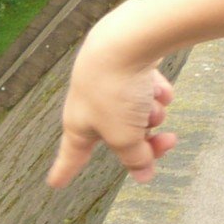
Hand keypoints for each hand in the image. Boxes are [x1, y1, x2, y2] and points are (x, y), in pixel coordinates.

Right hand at [47, 27, 177, 187]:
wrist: (125, 40)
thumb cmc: (114, 90)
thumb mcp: (127, 135)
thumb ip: (136, 158)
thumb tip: (143, 176)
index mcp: (79, 126)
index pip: (71, 156)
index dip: (64, 171)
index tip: (55, 183)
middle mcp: (89, 107)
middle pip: (120, 137)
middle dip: (147, 141)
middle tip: (168, 141)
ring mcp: (106, 86)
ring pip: (136, 113)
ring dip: (151, 112)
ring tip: (154, 102)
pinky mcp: (124, 67)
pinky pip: (144, 89)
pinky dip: (154, 90)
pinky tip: (159, 85)